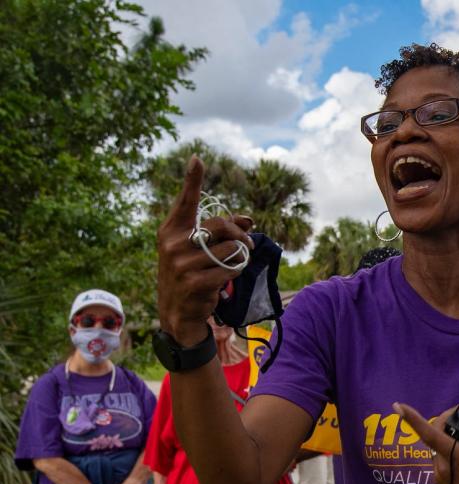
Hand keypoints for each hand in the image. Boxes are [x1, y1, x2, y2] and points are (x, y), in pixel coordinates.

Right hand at [156, 156, 254, 344]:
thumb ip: (221, 233)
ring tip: (230, 266)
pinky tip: (224, 280)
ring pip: (229, 249)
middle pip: (220, 225)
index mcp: (171, 230)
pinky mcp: (193, 282)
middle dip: (241, 234)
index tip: (198, 158)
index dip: (193, 179)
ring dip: (238, 258)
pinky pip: (230, 270)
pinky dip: (234, 273)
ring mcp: (181, 264)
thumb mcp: (199, 251)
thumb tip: (248, 219)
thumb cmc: (191, 274)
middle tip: (250, 244)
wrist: (177, 313)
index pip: (186, 201)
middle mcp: (173, 243)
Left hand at [395, 400, 458, 483]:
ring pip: (436, 445)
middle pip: (435, 434)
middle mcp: (445, 468)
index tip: (398, 407)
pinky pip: (438, 456)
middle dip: (446, 418)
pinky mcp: (439, 481)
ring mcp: (440, 476)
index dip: (413, 420)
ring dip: (447, 433)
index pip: (432, 435)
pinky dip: (446, 446)